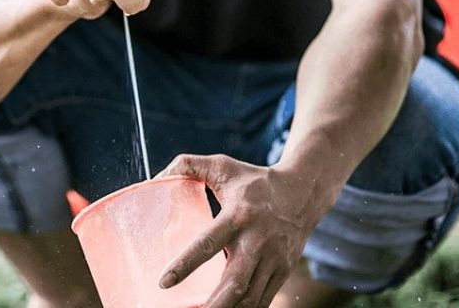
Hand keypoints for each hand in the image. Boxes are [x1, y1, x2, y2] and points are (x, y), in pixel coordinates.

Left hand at [157, 154, 339, 307]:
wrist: (304, 191)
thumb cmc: (255, 180)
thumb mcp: (223, 166)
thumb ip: (188, 165)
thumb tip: (154, 178)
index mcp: (238, 216)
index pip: (208, 243)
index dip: (185, 265)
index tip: (164, 282)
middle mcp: (257, 241)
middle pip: (234, 283)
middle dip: (213, 305)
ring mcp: (274, 259)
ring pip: (250, 298)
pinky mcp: (283, 271)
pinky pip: (263, 301)